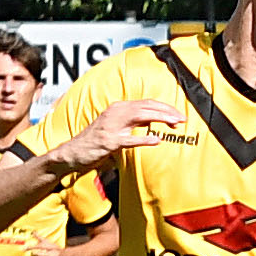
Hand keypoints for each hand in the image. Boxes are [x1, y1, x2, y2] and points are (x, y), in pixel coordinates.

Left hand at [19, 234, 65, 255]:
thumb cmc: (56, 249)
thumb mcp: (50, 243)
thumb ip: (40, 238)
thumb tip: (32, 232)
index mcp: (52, 247)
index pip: (40, 246)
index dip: (31, 247)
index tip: (24, 249)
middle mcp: (54, 254)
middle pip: (39, 255)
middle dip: (35, 255)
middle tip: (33, 254)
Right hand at [45, 96, 185, 171]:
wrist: (72, 152)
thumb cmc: (97, 141)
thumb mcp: (118, 127)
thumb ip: (134, 122)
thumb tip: (154, 121)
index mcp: (119, 108)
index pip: (147, 103)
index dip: (164, 107)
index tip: (179, 115)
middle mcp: (115, 112)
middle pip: (146, 107)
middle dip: (167, 111)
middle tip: (182, 119)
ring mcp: (111, 126)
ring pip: (140, 117)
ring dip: (160, 119)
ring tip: (175, 124)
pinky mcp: (107, 141)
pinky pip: (128, 139)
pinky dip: (143, 139)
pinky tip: (156, 140)